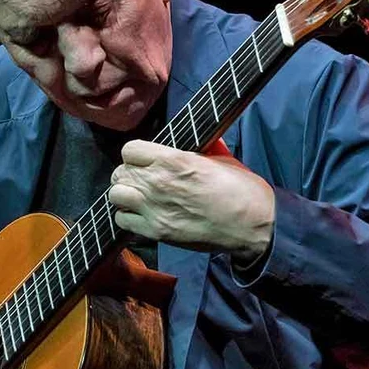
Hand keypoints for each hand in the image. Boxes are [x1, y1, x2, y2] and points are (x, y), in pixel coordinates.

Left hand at [108, 140, 274, 263]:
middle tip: (142, 179)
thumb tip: (194, 137)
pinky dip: (128, 217)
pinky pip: (122, 220)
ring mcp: (153, 208)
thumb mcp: (221, 158)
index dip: (136, 155)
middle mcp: (157, 182)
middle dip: (130, 174)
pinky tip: (142, 215)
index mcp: (173, 160)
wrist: (253, 224)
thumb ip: (199, 147)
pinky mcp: (155, 231)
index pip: (129, 150)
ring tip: (139, 197)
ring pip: (115, 195)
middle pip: (120, 172)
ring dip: (125, 194)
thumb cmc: (241, 189)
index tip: (145, 160)